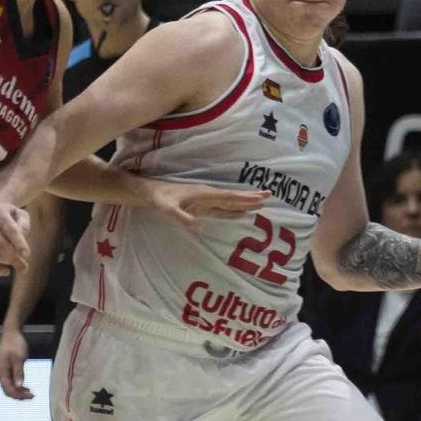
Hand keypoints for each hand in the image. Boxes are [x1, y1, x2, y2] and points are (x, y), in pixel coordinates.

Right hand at [0, 195, 30, 274]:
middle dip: (13, 258)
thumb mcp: (20, 214)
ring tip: (17, 265)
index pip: (9, 228)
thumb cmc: (7, 215)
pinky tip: (5, 271)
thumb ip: (24, 226)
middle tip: (24, 268)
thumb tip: (21, 245)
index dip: (18, 242)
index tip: (26, 254)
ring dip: (6, 263)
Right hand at [0, 325, 32, 398]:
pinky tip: (25, 388)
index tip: (30, 396)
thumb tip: (19, 387)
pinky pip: (10, 382)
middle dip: (19, 395)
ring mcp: (3, 372)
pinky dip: (18, 386)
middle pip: (8, 390)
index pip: (9, 389)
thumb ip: (18, 372)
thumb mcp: (19, 358)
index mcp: (1, 371)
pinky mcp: (6, 369)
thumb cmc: (15, 343)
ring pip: (9, 387)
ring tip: (30, 394)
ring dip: (19, 392)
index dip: (19, 395)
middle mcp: (0, 373)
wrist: (11, 332)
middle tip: (31, 396)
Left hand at [146, 181, 269, 228]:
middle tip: (269, 194)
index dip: (244, 199)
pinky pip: (222, 208)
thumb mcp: (167, 209)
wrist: (151, 193)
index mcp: (204, 194)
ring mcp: (205, 200)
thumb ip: (182, 217)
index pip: (228, 197)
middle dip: (251, 196)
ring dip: (245, 202)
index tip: (260, 198)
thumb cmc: (159, 199)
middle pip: (234, 196)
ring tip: (261, 202)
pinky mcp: (202, 206)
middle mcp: (208, 195)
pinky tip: (241, 212)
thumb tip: (198, 227)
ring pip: (230, 201)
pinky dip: (233, 210)